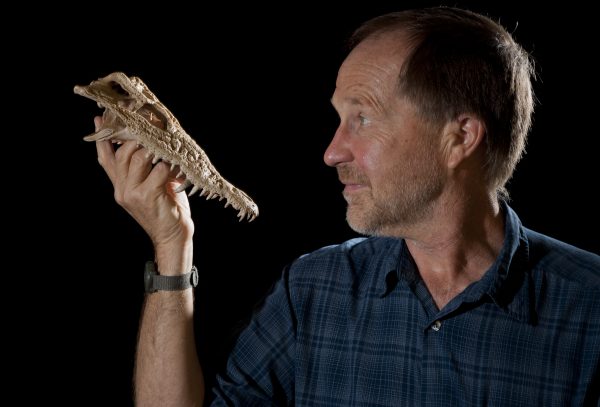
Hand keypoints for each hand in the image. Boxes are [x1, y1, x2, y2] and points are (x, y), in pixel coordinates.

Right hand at [94, 117, 193, 272]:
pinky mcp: (147, 196)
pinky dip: (169, 166)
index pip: (106, 159)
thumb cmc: (166, 210)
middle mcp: (122, 189)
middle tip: (153, 129)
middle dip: (137, 138)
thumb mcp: (153, 187)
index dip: (103, 139)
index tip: (101, 118)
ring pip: (137, 158)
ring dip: (154, 150)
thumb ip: (146, 169)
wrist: (172, 237)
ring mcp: (132, 193)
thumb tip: (152, 144)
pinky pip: (158, 170)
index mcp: (121, 186)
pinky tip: (177, 170)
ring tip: (166, 147)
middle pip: (123, 153)